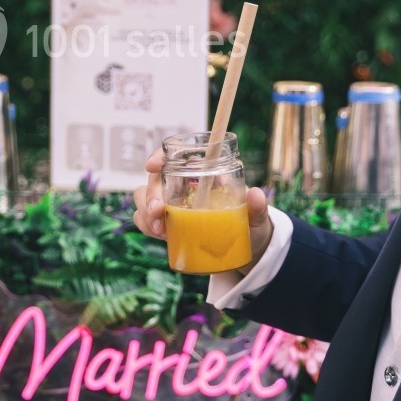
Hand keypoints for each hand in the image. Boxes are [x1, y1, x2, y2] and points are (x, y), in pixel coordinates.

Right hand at [133, 148, 274, 272]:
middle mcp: (182, 184)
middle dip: (150, 194)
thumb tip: (256, 195)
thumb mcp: (255, 215)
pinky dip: (147, 226)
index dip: (159, 156)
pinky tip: (160, 235)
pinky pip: (145, 219)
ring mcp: (171, 203)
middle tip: (158, 212)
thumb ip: (257, 206)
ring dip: (145, 212)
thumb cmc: (248, 222)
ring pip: (144, 198)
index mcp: (202, 172)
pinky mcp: (166, 222)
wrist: (245, 246)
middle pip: (154, 179)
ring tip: (161, 230)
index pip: (174, 154)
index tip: (152, 166)